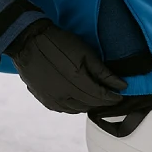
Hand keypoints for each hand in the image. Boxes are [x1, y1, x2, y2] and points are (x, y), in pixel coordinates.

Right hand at [6, 19, 127, 113]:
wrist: (29, 41)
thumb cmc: (59, 42)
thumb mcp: (85, 52)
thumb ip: (103, 72)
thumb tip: (122, 85)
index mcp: (77, 81)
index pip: (101, 96)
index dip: (113, 97)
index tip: (120, 95)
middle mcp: (65, 95)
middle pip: (91, 104)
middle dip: (103, 102)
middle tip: (111, 97)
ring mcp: (53, 99)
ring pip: (78, 110)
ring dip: (89, 105)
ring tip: (96, 97)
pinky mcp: (44, 99)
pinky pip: (64, 110)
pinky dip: (75, 107)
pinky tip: (78, 99)